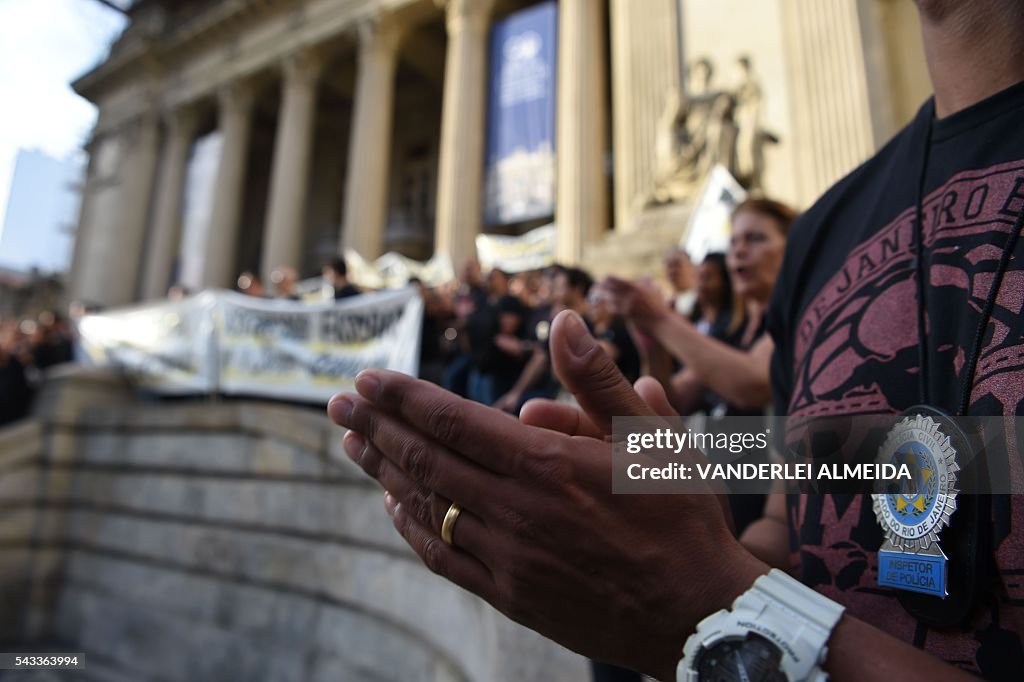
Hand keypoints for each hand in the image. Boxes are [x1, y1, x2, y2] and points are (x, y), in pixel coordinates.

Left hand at [328, 311, 766, 678]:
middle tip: (339, 404)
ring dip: (385, 472)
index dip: (404, 397)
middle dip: (377, 426)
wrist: (697, 616)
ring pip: (429, 506)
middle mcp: (517, 509)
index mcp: (548, 464)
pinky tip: (394, 508)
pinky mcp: (511, 596)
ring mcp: (508, 557)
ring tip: (353, 445)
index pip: (453, 420)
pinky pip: (445, 557)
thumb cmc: (681, 517)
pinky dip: (414, 528)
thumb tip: (563, 321)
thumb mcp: (654, 436)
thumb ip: (599, 379)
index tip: (368, 379)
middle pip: (427, 459)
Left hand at [599, 276, 670, 330]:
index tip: (603, 279)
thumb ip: (647, 281)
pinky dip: (608, 308)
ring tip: (599, 297)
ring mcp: (627, 306)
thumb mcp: (654, 290)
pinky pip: (612, 310)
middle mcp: (630, 296)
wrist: (660, 321)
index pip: (615, 279)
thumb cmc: (658, 305)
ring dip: (603, 298)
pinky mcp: (626, 316)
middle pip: (609, 289)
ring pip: (609, 300)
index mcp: (635, 287)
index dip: (606, 279)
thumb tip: (645, 275)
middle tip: (596, 288)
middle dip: (600, 288)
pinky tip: (607, 306)